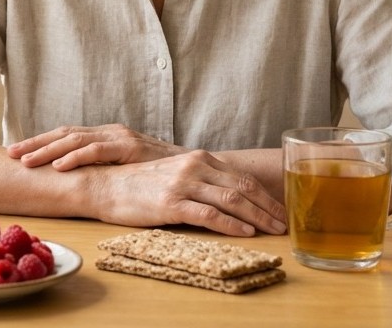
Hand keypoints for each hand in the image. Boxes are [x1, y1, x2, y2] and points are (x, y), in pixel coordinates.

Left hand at [7, 124, 188, 169]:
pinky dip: (76, 156)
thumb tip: (72, 183)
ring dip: (47, 150)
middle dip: (34, 143)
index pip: (64, 135)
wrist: (194, 168)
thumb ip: (101, 170)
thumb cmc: (156, 174)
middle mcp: (108, 131)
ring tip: (25, 160)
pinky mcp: (130, 145)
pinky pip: (98, 150)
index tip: (13, 153)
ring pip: (75, 139)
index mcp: (103, 136)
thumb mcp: (122, 170)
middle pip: (63, 133)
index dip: (39, 143)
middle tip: (9, 153)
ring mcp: (118, 136)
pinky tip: (59, 165)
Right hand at [83, 150, 287, 236]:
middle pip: (242, 188)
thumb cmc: (140, 185)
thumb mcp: (175, 175)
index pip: (241, 177)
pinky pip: (209, 214)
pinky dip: (231, 224)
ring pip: (231, 200)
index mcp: (198, 158)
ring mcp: (183, 184)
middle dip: (268, 207)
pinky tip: (246, 233)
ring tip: (274, 231)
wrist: (105, 185)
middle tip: (286, 223)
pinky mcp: (171, 203)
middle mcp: (194, 166)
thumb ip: (201, 180)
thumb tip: (230, 198)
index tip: (281, 210)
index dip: (265, 195)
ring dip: (257, 217)